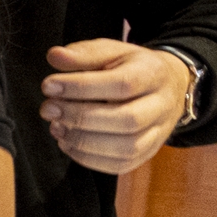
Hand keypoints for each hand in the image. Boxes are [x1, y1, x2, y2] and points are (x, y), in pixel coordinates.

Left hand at [42, 39, 191, 172]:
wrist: (168, 87)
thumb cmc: (131, 67)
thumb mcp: (111, 51)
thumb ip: (83, 54)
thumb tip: (54, 56)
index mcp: (153, 74)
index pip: (122, 84)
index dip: (82, 87)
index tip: (49, 85)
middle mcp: (162, 106)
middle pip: (127, 120)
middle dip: (80, 117)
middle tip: (48, 109)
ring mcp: (158, 133)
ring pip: (127, 147)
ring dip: (83, 141)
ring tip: (55, 127)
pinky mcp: (148, 153)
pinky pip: (121, 165)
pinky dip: (88, 159)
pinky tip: (67, 143)